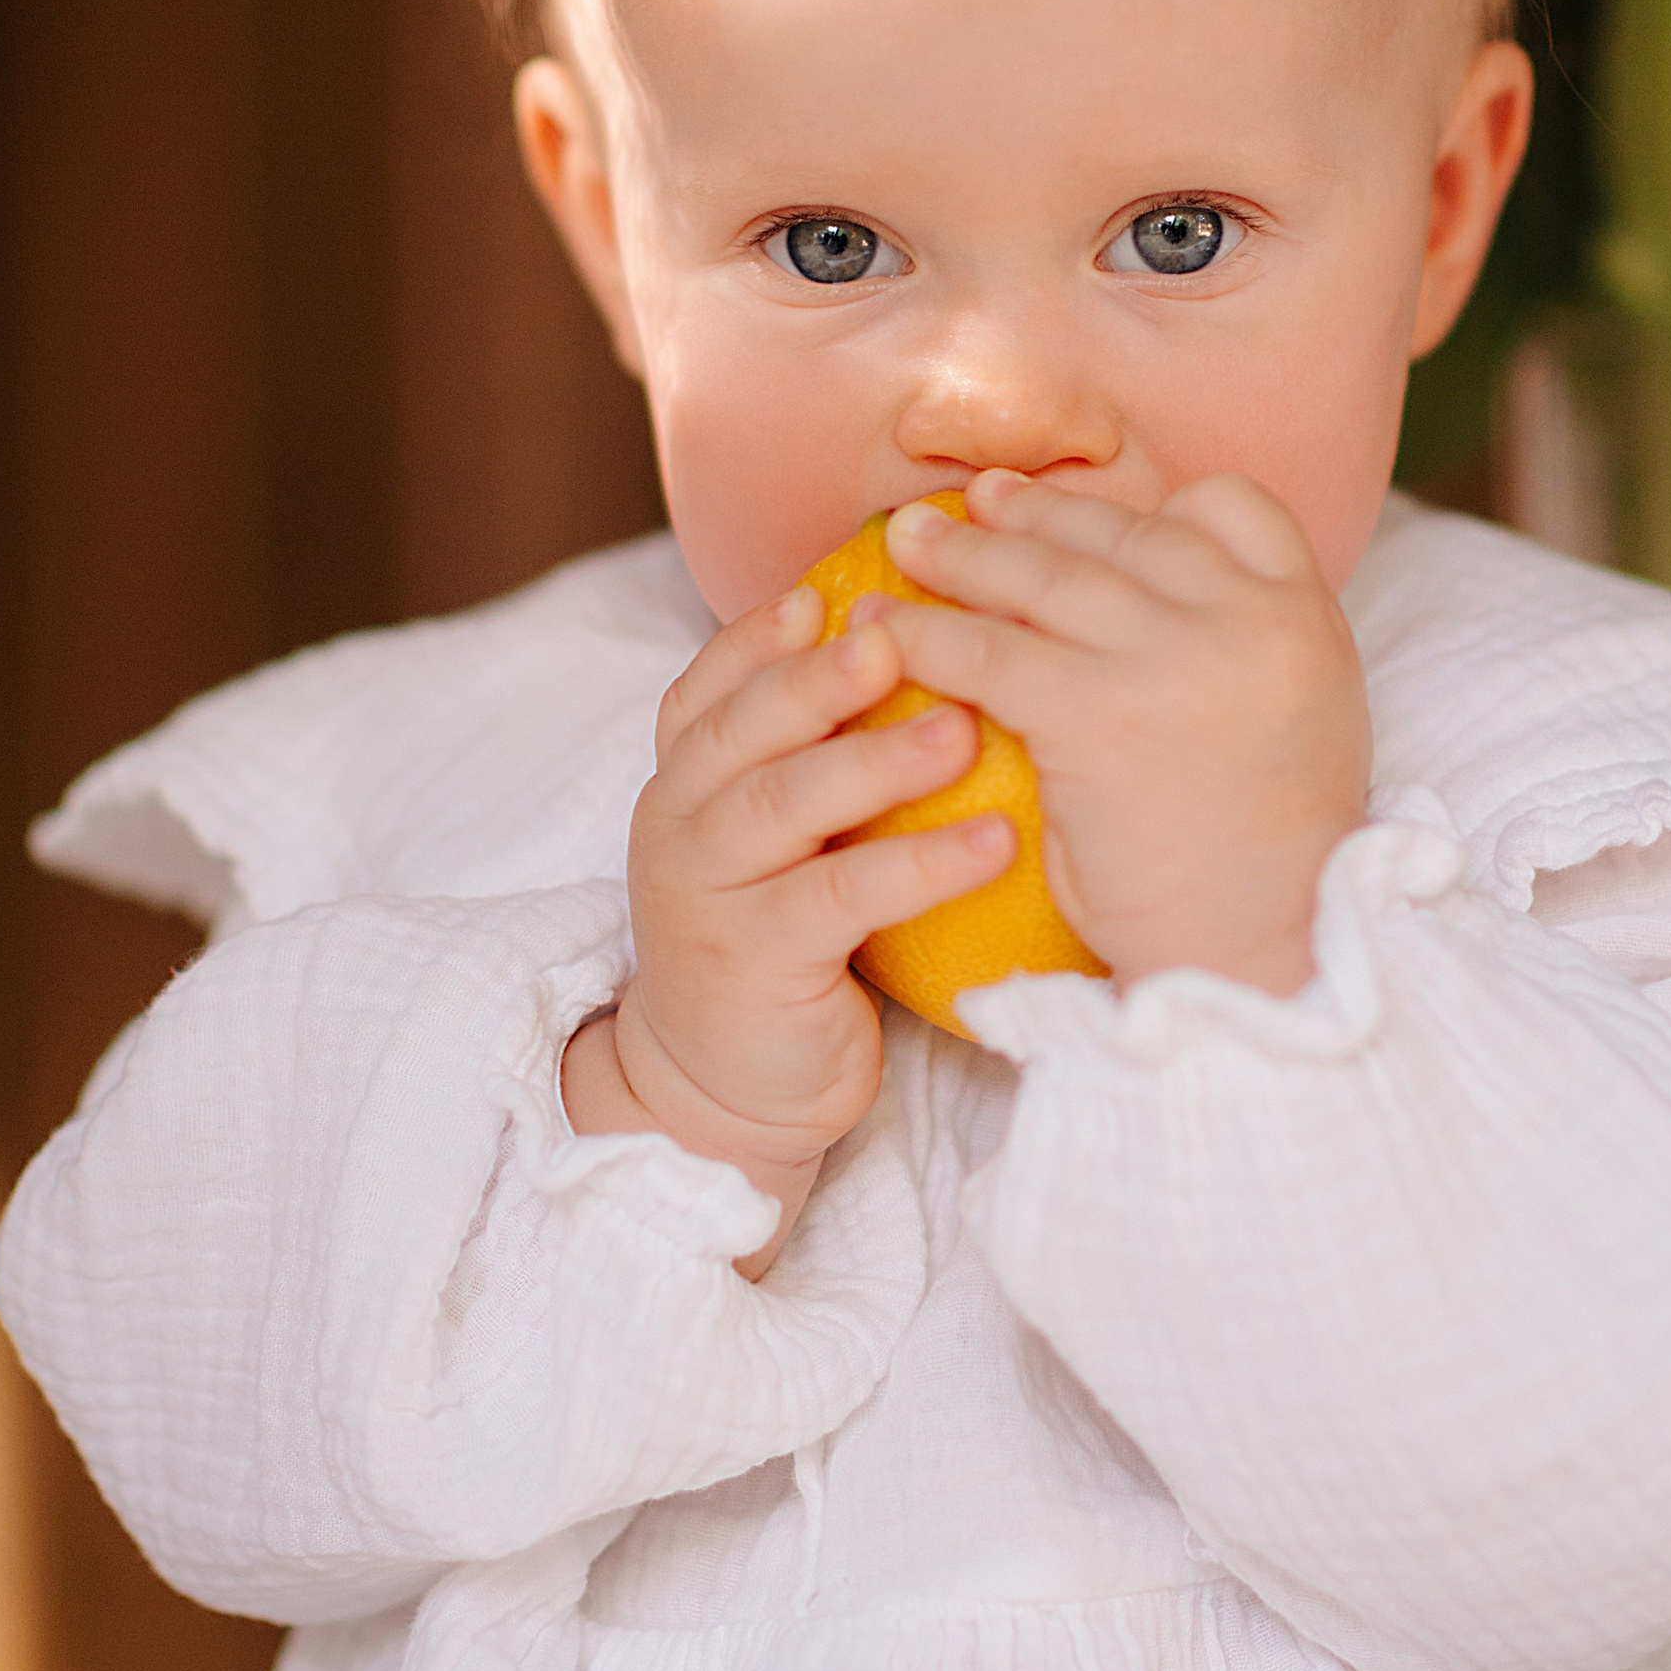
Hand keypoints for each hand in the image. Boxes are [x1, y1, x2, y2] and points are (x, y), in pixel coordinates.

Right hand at [563, 588, 1011, 1262]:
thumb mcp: (784, 836)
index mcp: (686, 777)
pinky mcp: (755, 962)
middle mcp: (678, 821)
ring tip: (962, 730)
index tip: (830, 586)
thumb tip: (927, 650)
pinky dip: (916, 866)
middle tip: (901, 634)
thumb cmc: (784, 934)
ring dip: (874, 760)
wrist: (725, 1084)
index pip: (709, 686)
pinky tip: (992, 844)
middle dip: (819, 676)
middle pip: (741, 728)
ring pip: (782, 804)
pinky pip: (838, 898)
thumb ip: (817, 755)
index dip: (761, 635)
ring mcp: (707, 893)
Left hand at [865, 471, 1370, 997]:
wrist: (1266, 948)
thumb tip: (1149, 612)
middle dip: (1036, 513)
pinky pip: (989, 654)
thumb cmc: (1266, 865)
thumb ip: (1239, 653)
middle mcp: (1248, 616)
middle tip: (974, 500)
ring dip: (965, 553)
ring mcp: (1172, 656)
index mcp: (1304, 613)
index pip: (1235, 507)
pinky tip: (882, 631)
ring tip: (906, 540)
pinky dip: (925, 636)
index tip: (1095, 516)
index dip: (1158, 507)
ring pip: (1047, 578)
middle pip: (1123, 532)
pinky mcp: (1096, 712)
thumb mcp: (1299, 724)